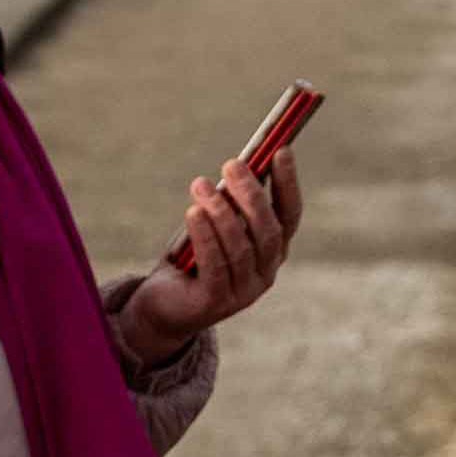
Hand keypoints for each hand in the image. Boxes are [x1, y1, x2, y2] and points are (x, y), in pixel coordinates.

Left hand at [117, 149, 305, 355]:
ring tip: (200, 185)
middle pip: (267, 231)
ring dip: (221, 212)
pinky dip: (205, 236)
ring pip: (240, 248)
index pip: (290, 215)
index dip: (288, 184)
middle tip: (232, 164)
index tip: (280, 151)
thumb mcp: (216, 226)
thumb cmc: (194, 256)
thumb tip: (240, 163)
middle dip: (251, 195)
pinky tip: (193, 212)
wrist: (166, 305)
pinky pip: (215, 265)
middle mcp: (265, 273)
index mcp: (272, 251)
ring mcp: (244, 292)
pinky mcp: (216, 303)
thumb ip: (231, 203)